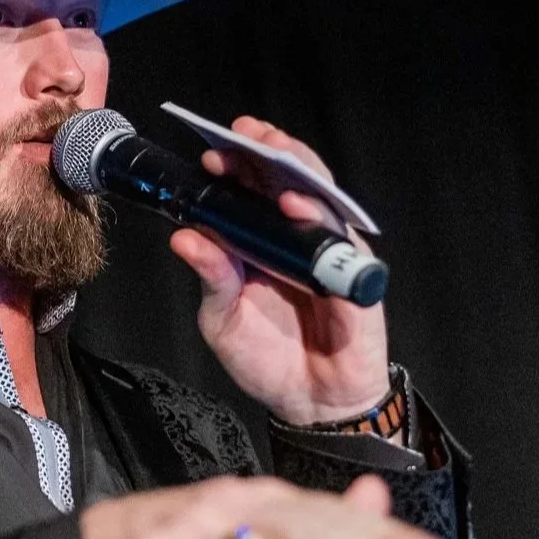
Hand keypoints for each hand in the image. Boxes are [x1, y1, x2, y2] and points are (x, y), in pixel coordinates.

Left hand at [168, 116, 389, 424]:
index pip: (251, 193)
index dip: (235, 170)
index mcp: (262, 244)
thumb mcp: (223, 319)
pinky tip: (296, 204)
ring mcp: (328, 252)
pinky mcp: (355, 274)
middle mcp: (296, 240)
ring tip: (270, 150)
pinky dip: (317, 217)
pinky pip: (338, 238)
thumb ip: (210, 277)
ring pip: (319, 195)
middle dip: (266, 152)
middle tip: (242, 135)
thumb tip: (184, 237)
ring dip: (296, 168)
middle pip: (287, 181)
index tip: (210, 156)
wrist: (311, 403)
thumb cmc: (268, 359)